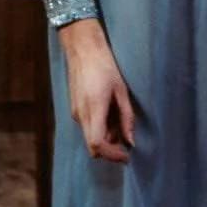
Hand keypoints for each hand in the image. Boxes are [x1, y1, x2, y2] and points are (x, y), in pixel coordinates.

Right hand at [58, 19, 134, 161]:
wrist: (83, 50)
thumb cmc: (105, 66)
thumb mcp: (121, 90)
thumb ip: (126, 117)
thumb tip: (130, 140)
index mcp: (94, 109)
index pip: (98, 144)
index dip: (112, 155)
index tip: (127, 156)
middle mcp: (81, 115)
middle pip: (93, 147)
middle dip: (110, 151)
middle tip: (127, 146)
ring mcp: (76, 113)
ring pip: (90, 137)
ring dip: (106, 139)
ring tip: (121, 125)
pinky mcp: (75, 109)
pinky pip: (88, 127)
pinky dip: (100, 129)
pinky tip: (111, 117)